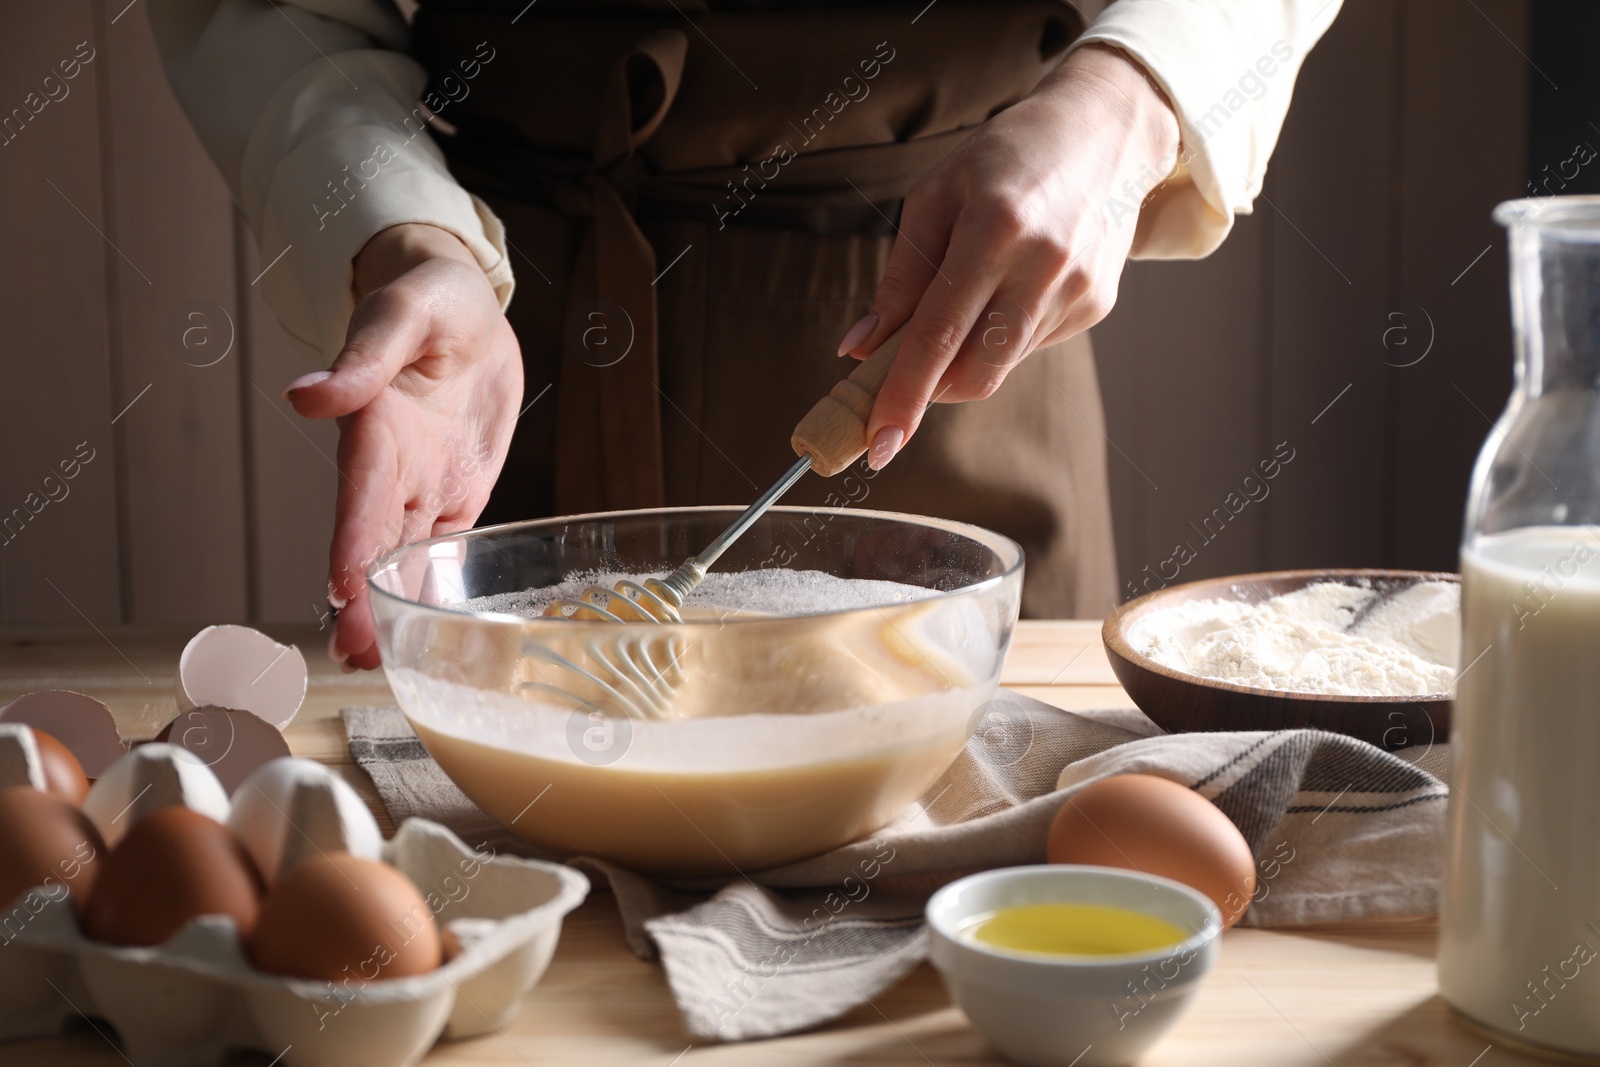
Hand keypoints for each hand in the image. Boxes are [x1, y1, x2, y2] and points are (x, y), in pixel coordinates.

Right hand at [284, 222, 521, 669]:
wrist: (467, 309)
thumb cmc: (429, 299)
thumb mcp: (403, 312)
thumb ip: (363, 357)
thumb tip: (307, 397)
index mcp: (377, 426)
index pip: (359, 494)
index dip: (348, 543)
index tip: (337, 589)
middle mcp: (396, 466)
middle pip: (373, 541)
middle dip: (361, 598)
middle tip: (352, 655)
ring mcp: (425, 484)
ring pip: (403, 557)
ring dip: (388, 607)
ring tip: (371, 660)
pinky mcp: (458, 492)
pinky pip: (447, 548)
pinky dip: (434, 590)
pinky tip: (426, 631)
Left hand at [838, 44, 1179, 468]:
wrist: (1105, 132)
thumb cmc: (1005, 157)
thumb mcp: (936, 196)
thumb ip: (900, 279)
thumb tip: (858, 348)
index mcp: (996, 229)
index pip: (939, 334)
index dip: (904, 395)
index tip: (878, 443)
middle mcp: (1044, 266)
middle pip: (975, 371)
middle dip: (930, 392)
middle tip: (896, 387)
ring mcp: (1078, 291)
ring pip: (1000, 365)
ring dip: (964, 357)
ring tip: (965, 297)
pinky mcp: (1097, 306)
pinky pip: (1029, 346)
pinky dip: (1000, 336)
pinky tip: (1009, 286)